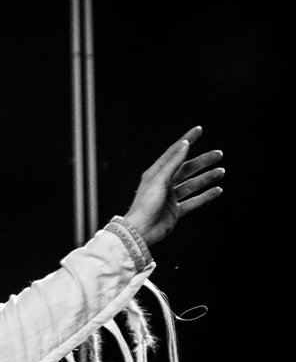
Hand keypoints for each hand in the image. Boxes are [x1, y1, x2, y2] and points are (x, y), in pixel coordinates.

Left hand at [123, 126, 224, 245]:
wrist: (140, 232)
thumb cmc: (145, 205)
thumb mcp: (159, 180)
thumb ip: (173, 162)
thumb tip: (185, 144)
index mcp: (156, 173)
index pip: (174, 152)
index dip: (187, 140)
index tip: (199, 129)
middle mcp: (163, 184)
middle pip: (187, 168)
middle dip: (203, 161)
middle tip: (219, 154)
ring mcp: (170, 198)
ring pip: (192, 184)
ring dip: (207, 178)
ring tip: (222, 171)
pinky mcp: (175, 212)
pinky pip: (194, 201)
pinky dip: (206, 196)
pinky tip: (218, 190)